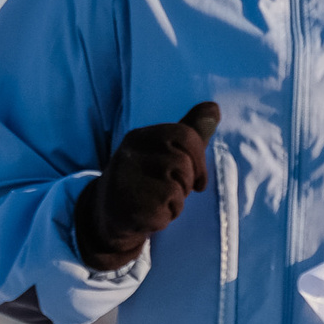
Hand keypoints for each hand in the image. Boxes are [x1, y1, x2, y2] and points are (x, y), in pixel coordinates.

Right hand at [74, 102, 220, 269]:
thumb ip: (190, 132)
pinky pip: (169, 209)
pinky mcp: (131, 206)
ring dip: (177, 200)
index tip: (198, 178)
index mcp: (139, 137)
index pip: (184, 135)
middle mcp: (130, 154)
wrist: (109, 215)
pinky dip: (168, 215)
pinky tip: (151, 214)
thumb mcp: (165, 152)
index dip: (199, 158)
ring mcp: (128, 180)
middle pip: (183, 163)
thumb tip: (213, 107)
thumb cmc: (147, 180)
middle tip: (170, 190)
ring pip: (178, 187)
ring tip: (158, 201)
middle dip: (186, 182)